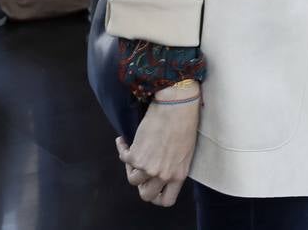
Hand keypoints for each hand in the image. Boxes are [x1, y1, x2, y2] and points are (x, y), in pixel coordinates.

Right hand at [117, 83, 200, 206]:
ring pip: (132, 179)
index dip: (157, 196)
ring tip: (135, 152)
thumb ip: (173, 167)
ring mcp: (149, 168)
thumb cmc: (184, 125)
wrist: (176, 107)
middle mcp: (164, 175)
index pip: (166, 200)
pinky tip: (124, 141)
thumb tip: (159, 175)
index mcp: (179, 175)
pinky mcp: (136, 156)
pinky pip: (123, 158)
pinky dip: (123, 148)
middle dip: (141, 185)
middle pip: (145, 195)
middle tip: (141, 171)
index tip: (152, 187)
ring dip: (131, 166)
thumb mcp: (185, 152)